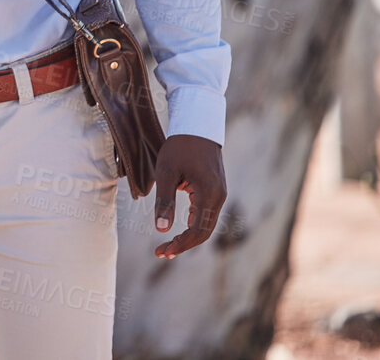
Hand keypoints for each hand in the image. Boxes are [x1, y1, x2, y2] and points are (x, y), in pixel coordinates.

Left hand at [151, 133, 226, 259]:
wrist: (197, 126)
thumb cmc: (179, 147)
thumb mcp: (166, 172)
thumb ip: (164, 201)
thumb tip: (161, 229)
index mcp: (209, 194)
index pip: (198, 231)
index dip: (181, 244)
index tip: (163, 252)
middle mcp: (218, 198)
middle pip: (204, 232)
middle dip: (183, 244)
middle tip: (161, 252)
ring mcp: (218, 195)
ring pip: (205, 225)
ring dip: (188, 237)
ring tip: (167, 246)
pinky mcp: (214, 191)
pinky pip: (205, 215)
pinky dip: (192, 226)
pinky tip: (178, 231)